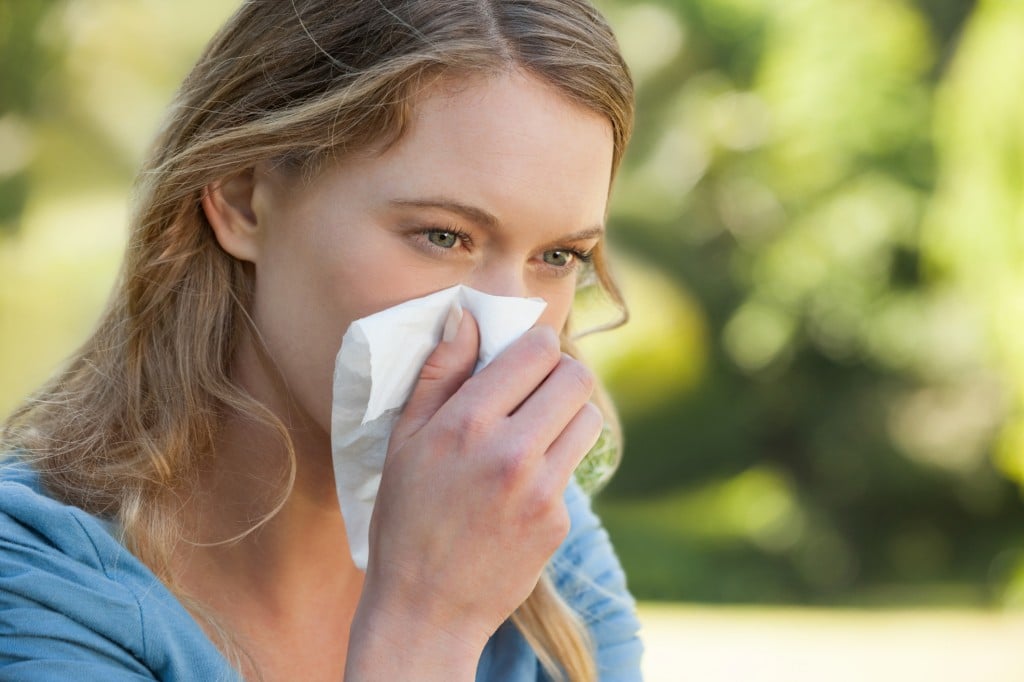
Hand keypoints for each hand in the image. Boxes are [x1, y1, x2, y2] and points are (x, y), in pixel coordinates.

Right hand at [345, 309, 602, 678]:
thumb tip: (465, 319)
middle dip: (559, 375)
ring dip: (567, 415)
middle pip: (576, 378)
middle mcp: (510, 451)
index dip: (535, 345)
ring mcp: (541, 489)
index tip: (525, 356)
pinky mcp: (558, 521)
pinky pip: (575, 468)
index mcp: (467, 423)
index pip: (536, 350)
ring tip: (535, 432)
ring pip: (589, 419)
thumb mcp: (403, 441)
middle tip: (536, 390)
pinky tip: (523, 484)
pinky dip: (557, 464)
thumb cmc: (404, 518)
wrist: (425, 608)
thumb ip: (438, 374)